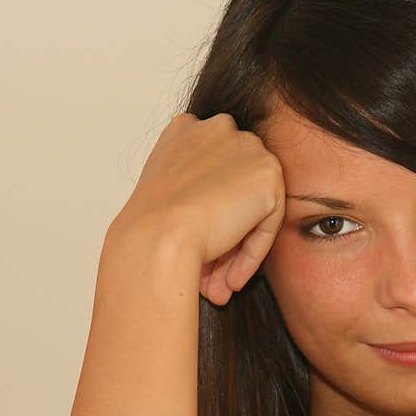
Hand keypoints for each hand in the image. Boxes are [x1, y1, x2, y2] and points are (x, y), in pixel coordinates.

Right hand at [112, 113, 286, 304]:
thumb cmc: (147, 227)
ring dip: (238, 250)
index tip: (197, 246)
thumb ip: (192, 195)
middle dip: (226, 234)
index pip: (210, 174)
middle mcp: (217, 129)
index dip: (206, 214)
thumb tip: (215, 222)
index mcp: (185, 130)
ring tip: (219, 286)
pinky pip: (268, 224)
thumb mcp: (164, 199)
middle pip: (234, 190)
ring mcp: (245, 148)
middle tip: (211, 276)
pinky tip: (232, 280)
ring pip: (253, 208)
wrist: (156, 237)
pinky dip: (252, 255)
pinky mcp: (268, 175)